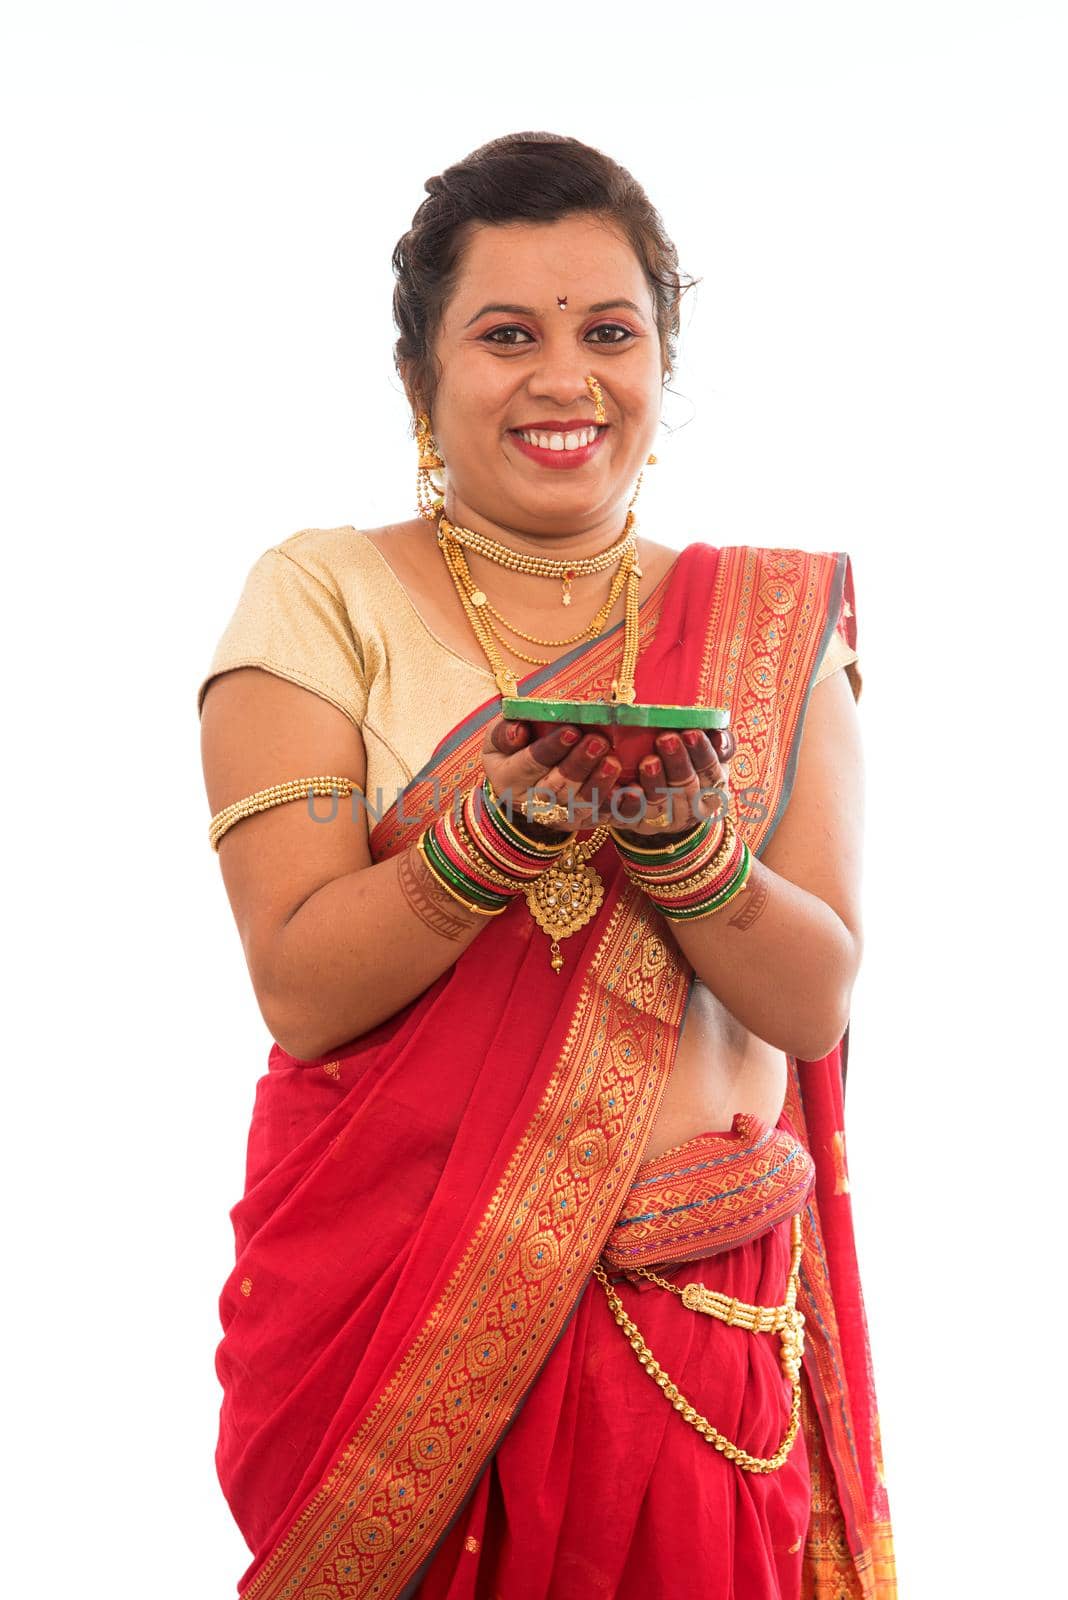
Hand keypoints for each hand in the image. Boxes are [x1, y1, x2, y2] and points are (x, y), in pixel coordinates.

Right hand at [481, 715, 623, 837]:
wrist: (522, 788)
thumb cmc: (513, 752)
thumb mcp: (497, 739)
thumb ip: (503, 732)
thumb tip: (518, 730)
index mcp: (508, 780)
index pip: (529, 764)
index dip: (550, 748)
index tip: (571, 729)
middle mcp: (532, 804)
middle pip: (557, 787)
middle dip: (579, 765)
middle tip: (598, 741)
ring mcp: (560, 817)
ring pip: (581, 806)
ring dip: (599, 784)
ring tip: (614, 761)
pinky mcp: (583, 823)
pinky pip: (603, 818)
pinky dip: (620, 807)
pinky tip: (634, 791)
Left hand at [610, 727, 734, 841]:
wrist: (665, 807)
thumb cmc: (689, 768)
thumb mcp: (709, 756)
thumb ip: (718, 743)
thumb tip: (718, 734)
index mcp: (713, 791)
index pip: (712, 773)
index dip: (702, 753)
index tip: (691, 732)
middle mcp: (691, 810)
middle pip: (686, 788)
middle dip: (676, 763)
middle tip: (666, 739)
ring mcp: (664, 821)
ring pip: (659, 804)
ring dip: (654, 784)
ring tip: (648, 761)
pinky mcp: (637, 825)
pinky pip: (630, 817)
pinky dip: (627, 804)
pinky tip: (621, 788)